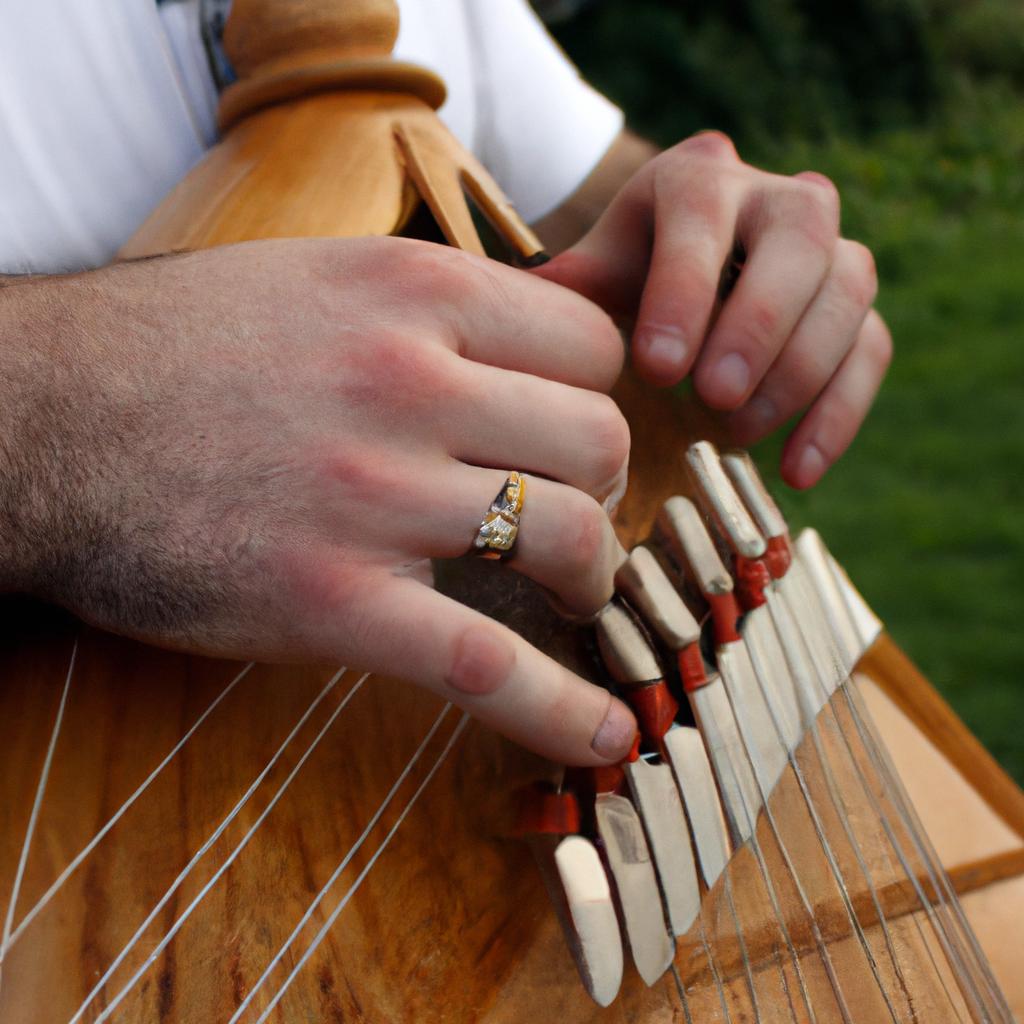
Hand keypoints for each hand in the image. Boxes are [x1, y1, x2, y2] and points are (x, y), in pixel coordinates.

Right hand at [0, 239, 635, 764]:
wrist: (42, 417)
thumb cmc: (178, 348)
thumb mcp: (315, 278)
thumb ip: (424, 306)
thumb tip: (520, 332)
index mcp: (410, 292)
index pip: (590, 345)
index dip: (596, 394)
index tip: (569, 435)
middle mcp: (408, 381)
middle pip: (599, 438)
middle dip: (604, 485)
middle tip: (571, 513)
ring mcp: (374, 494)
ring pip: (571, 537)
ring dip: (594, 576)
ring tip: (573, 593)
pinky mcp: (332, 601)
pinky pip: (487, 665)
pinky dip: (561, 709)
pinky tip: (605, 734)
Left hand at [535, 131, 892, 488]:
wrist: (684, 270)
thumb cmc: (628, 274)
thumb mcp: (595, 272)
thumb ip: (567, 290)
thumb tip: (513, 318)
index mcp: (700, 178)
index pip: (703, 217)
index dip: (685, 290)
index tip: (657, 368)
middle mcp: (779, 197)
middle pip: (798, 242)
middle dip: (757, 325)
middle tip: (712, 398)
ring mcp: (830, 247)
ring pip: (846, 293)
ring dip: (798, 372)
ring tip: (738, 433)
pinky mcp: (855, 303)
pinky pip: (872, 349)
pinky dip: (840, 414)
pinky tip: (797, 473)